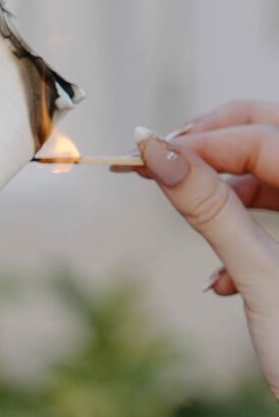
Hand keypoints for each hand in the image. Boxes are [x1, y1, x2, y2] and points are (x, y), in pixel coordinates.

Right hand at [135, 101, 278, 396]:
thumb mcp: (260, 275)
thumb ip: (211, 209)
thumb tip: (159, 155)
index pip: (267, 138)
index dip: (206, 141)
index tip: (150, 152)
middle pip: (274, 136)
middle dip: (218, 145)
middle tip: (164, 156)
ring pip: (275, 171)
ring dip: (227, 192)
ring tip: (185, 212)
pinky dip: (245, 231)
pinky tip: (221, 279)